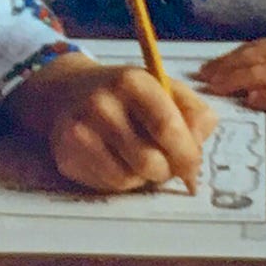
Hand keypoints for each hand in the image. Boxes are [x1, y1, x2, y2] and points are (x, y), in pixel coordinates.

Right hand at [4, 54, 217, 193]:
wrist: (68, 91)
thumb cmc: (126, 94)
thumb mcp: (163, 88)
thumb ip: (194, 112)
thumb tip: (198, 144)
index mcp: (133, 81)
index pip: (167, 127)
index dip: (187, 154)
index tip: (193, 165)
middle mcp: (102, 103)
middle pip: (150, 161)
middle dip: (167, 170)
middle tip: (167, 164)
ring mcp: (81, 130)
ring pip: (130, 178)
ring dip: (144, 177)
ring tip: (140, 156)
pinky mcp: (67, 154)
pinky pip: (110, 184)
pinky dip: (123, 180)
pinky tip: (117, 160)